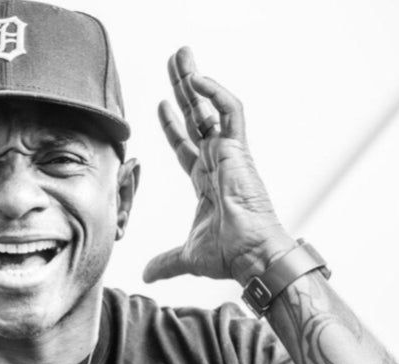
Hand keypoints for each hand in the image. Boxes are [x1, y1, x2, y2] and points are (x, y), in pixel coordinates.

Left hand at [142, 47, 294, 285]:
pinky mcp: (239, 150)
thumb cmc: (231, 256)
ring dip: (195, 80)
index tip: (159, 106)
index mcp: (208, 181)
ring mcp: (230, 154)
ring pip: (212, 107)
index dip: (173, 125)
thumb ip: (166, 261)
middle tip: (172, 62)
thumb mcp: (187, 257)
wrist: (252, 257)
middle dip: (183, 90)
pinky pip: (230, 112)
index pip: (187, 144)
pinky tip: (197, 79)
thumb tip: (146, 273)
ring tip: (181, 55)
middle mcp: (219, 162)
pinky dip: (215, 93)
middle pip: (198, 117)